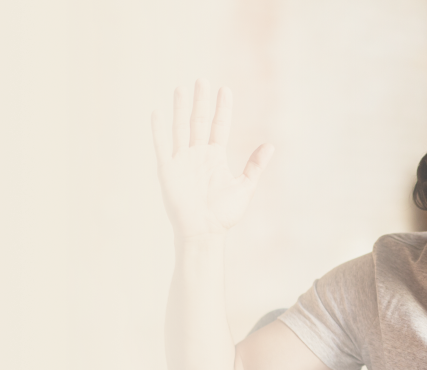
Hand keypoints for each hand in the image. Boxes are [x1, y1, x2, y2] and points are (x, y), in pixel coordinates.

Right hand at [152, 79, 273, 239]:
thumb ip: (255, 165)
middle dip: (201, 101)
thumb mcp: (245, 187)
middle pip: (198, 122)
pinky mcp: (168, 170)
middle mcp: (197, 155)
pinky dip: (158, 130)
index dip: (222, 108)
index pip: (219, 126)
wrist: (203, 232)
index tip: (225, 89)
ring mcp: (182, 161)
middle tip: (202, 80)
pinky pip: (162, 146)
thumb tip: (270, 145)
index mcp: (215, 158)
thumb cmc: (223, 215)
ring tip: (181, 88)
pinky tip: (156, 113)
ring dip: (180, 109)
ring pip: (180, 128)